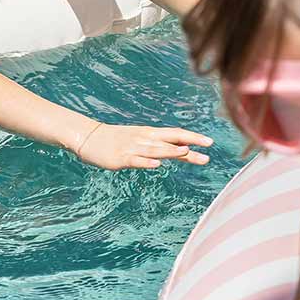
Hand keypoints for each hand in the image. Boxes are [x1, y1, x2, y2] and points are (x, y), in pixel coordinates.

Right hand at [75, 124, 212, 169]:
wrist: (89, 137)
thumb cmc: (118, 140)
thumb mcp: (141, 140)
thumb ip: (161, 146)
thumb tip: (184, 150)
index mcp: (150, 134)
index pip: (176, 134)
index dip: (193, 137)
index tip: (210, 142)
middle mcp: (144, 139)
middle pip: (170, 140)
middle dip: (190, 142)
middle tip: (209, 146)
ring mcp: (133, 148)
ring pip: (155, 150)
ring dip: (171, 151)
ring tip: (186, 153)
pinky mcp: (121, 158)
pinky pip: (136, 161)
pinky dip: (146, 162)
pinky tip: (156, 165)